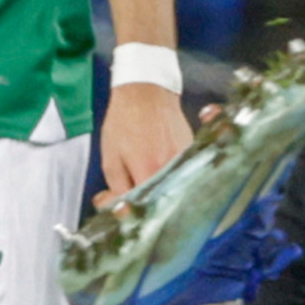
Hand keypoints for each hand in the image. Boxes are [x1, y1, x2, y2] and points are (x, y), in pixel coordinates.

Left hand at [98, 84, 192, 207]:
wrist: (147, 90)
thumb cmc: (126, 119)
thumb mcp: (111, 156)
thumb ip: (117, 188)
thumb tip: (118, 209)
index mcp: (149, 172)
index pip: (143, 209)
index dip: (130, 214)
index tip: (121, 211)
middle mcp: (171, 171)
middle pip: (161, 204)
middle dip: (145, 206)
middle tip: (130, 198)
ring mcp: (186, 163)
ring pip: (173, 192)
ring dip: (158, 193)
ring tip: (145, 180)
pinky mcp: (193, 156)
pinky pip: (182, 178)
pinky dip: (169, 181)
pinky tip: (159, 170)